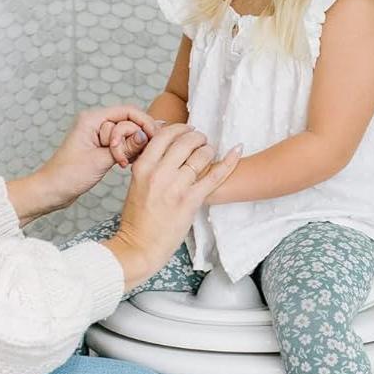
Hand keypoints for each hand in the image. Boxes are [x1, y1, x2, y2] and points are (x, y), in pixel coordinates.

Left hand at [22, 105, 161, 217]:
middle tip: (126, 160)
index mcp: (92, 119)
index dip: (144, 123)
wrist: (52, 191)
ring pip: (127, 135)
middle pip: (129, 122)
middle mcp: (95, 123)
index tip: (154, 138)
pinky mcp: (100, 147)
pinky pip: (121, 144)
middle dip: (133, 140)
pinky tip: (125, 164)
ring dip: (129, 149)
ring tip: (123, 164)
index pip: (128, 111)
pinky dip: (126, 153)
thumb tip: (147, 136)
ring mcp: (98, 135)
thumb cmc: (68, 175)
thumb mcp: (100, 160)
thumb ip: (126, 146)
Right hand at [106, 124, 240, 287]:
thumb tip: (165, 147)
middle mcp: (159, 173)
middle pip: (185, 141)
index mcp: (143, 167)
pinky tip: (237, 150)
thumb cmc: (137, 218)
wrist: (140, 245)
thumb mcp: (136, 184)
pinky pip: (215, 175)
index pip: (164, 135)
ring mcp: (176, 187)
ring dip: (208, 149)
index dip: (179, 128)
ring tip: (209, 152)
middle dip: (197, 137)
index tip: (187, 130)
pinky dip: (229, 161)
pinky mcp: (191, 200)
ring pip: (201, 155)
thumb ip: (149, 165)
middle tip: (201, 140)